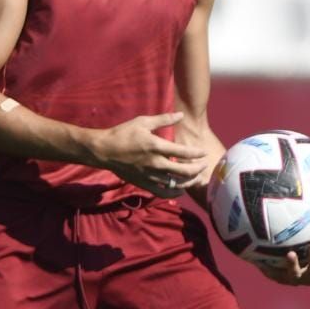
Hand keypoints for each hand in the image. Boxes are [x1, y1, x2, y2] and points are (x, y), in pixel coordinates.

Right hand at [93, 112, 207, 197]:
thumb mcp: (143, 121)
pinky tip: (181, 189)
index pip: (184, 152)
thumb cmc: (124, 133)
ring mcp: (150, 176)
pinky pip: (163, 193)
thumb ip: (164, 119)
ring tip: (196, 177)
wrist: (104, 150)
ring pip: (175, 183)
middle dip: (198, 169)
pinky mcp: (144, 184)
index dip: (197, 153)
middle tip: (204, 165)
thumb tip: (181, 115)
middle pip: (184, 171)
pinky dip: (174, 193)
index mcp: (156, 146)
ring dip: (189, 181)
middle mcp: (155, 163)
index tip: (204, 152)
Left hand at [257, 229, 309, 286]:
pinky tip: (271, 258)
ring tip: (291, 253)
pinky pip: (275, 273)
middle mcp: (308, 275)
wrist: (276, 254)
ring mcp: (293, 278)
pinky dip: (273, 267)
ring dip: (294, 265)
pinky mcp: (277, 277)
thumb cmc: (304, 246)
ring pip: (296, 275)